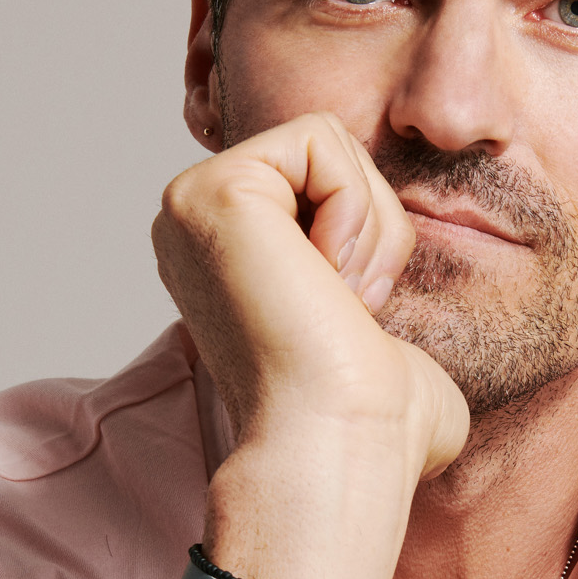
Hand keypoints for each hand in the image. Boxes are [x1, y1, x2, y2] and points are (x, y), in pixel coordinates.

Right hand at [153, 113, 467, 482]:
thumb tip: (385, 337)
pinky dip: (352, 208)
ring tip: (335, 298)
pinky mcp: (213, 190)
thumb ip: (373, 304)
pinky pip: (319, 138)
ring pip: (327, 140)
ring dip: (365, 223)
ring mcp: (192, 206)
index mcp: (226, 256)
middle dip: (369, 224)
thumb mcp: (377, 340)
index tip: (351, 315)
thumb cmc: (373, 418)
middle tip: (345, 305)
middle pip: (328, 152)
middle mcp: (195, 227)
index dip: (367, 237)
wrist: (346, 440)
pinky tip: (327, 279)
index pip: (328, 179)